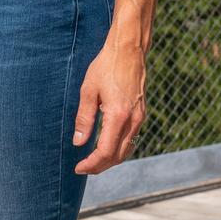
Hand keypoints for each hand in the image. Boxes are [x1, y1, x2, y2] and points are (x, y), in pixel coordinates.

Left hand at [74, 42, 146, 173]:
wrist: (128, 51)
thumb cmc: (106, 67)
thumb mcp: (88, 91)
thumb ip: (84, 118)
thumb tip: (78, 142)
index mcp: (118, 116)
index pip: (105, 151)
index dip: (91, 164)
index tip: (78, 167)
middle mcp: (133, 120)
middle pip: (117, 155)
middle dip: (100, 166)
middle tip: (83, 168)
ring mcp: (140, 118)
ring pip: (126, 149)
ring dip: (110, 159)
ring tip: (92, 161)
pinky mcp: (141, 114)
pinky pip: (131, 139)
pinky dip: (118, 148)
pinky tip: (106, 146)